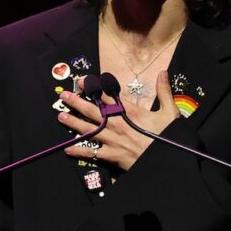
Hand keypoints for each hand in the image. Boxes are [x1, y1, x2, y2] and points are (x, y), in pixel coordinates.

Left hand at [59, 71, 178, 170]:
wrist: (169, 160)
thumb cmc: (169, 137)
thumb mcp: (170, 112)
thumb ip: (164, 92)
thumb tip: (163, 71)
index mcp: (130, 112)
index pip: (108, 97)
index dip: (93, 88)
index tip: (80, 81)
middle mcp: (117, 125)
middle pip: (93, 111)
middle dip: (76, 102)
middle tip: (63, 96)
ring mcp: (113, 141)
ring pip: (89, 130)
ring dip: (74, 123)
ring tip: (60, 117)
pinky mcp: (112, 156)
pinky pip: (92, 153)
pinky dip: (79, 151)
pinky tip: (67, 149)